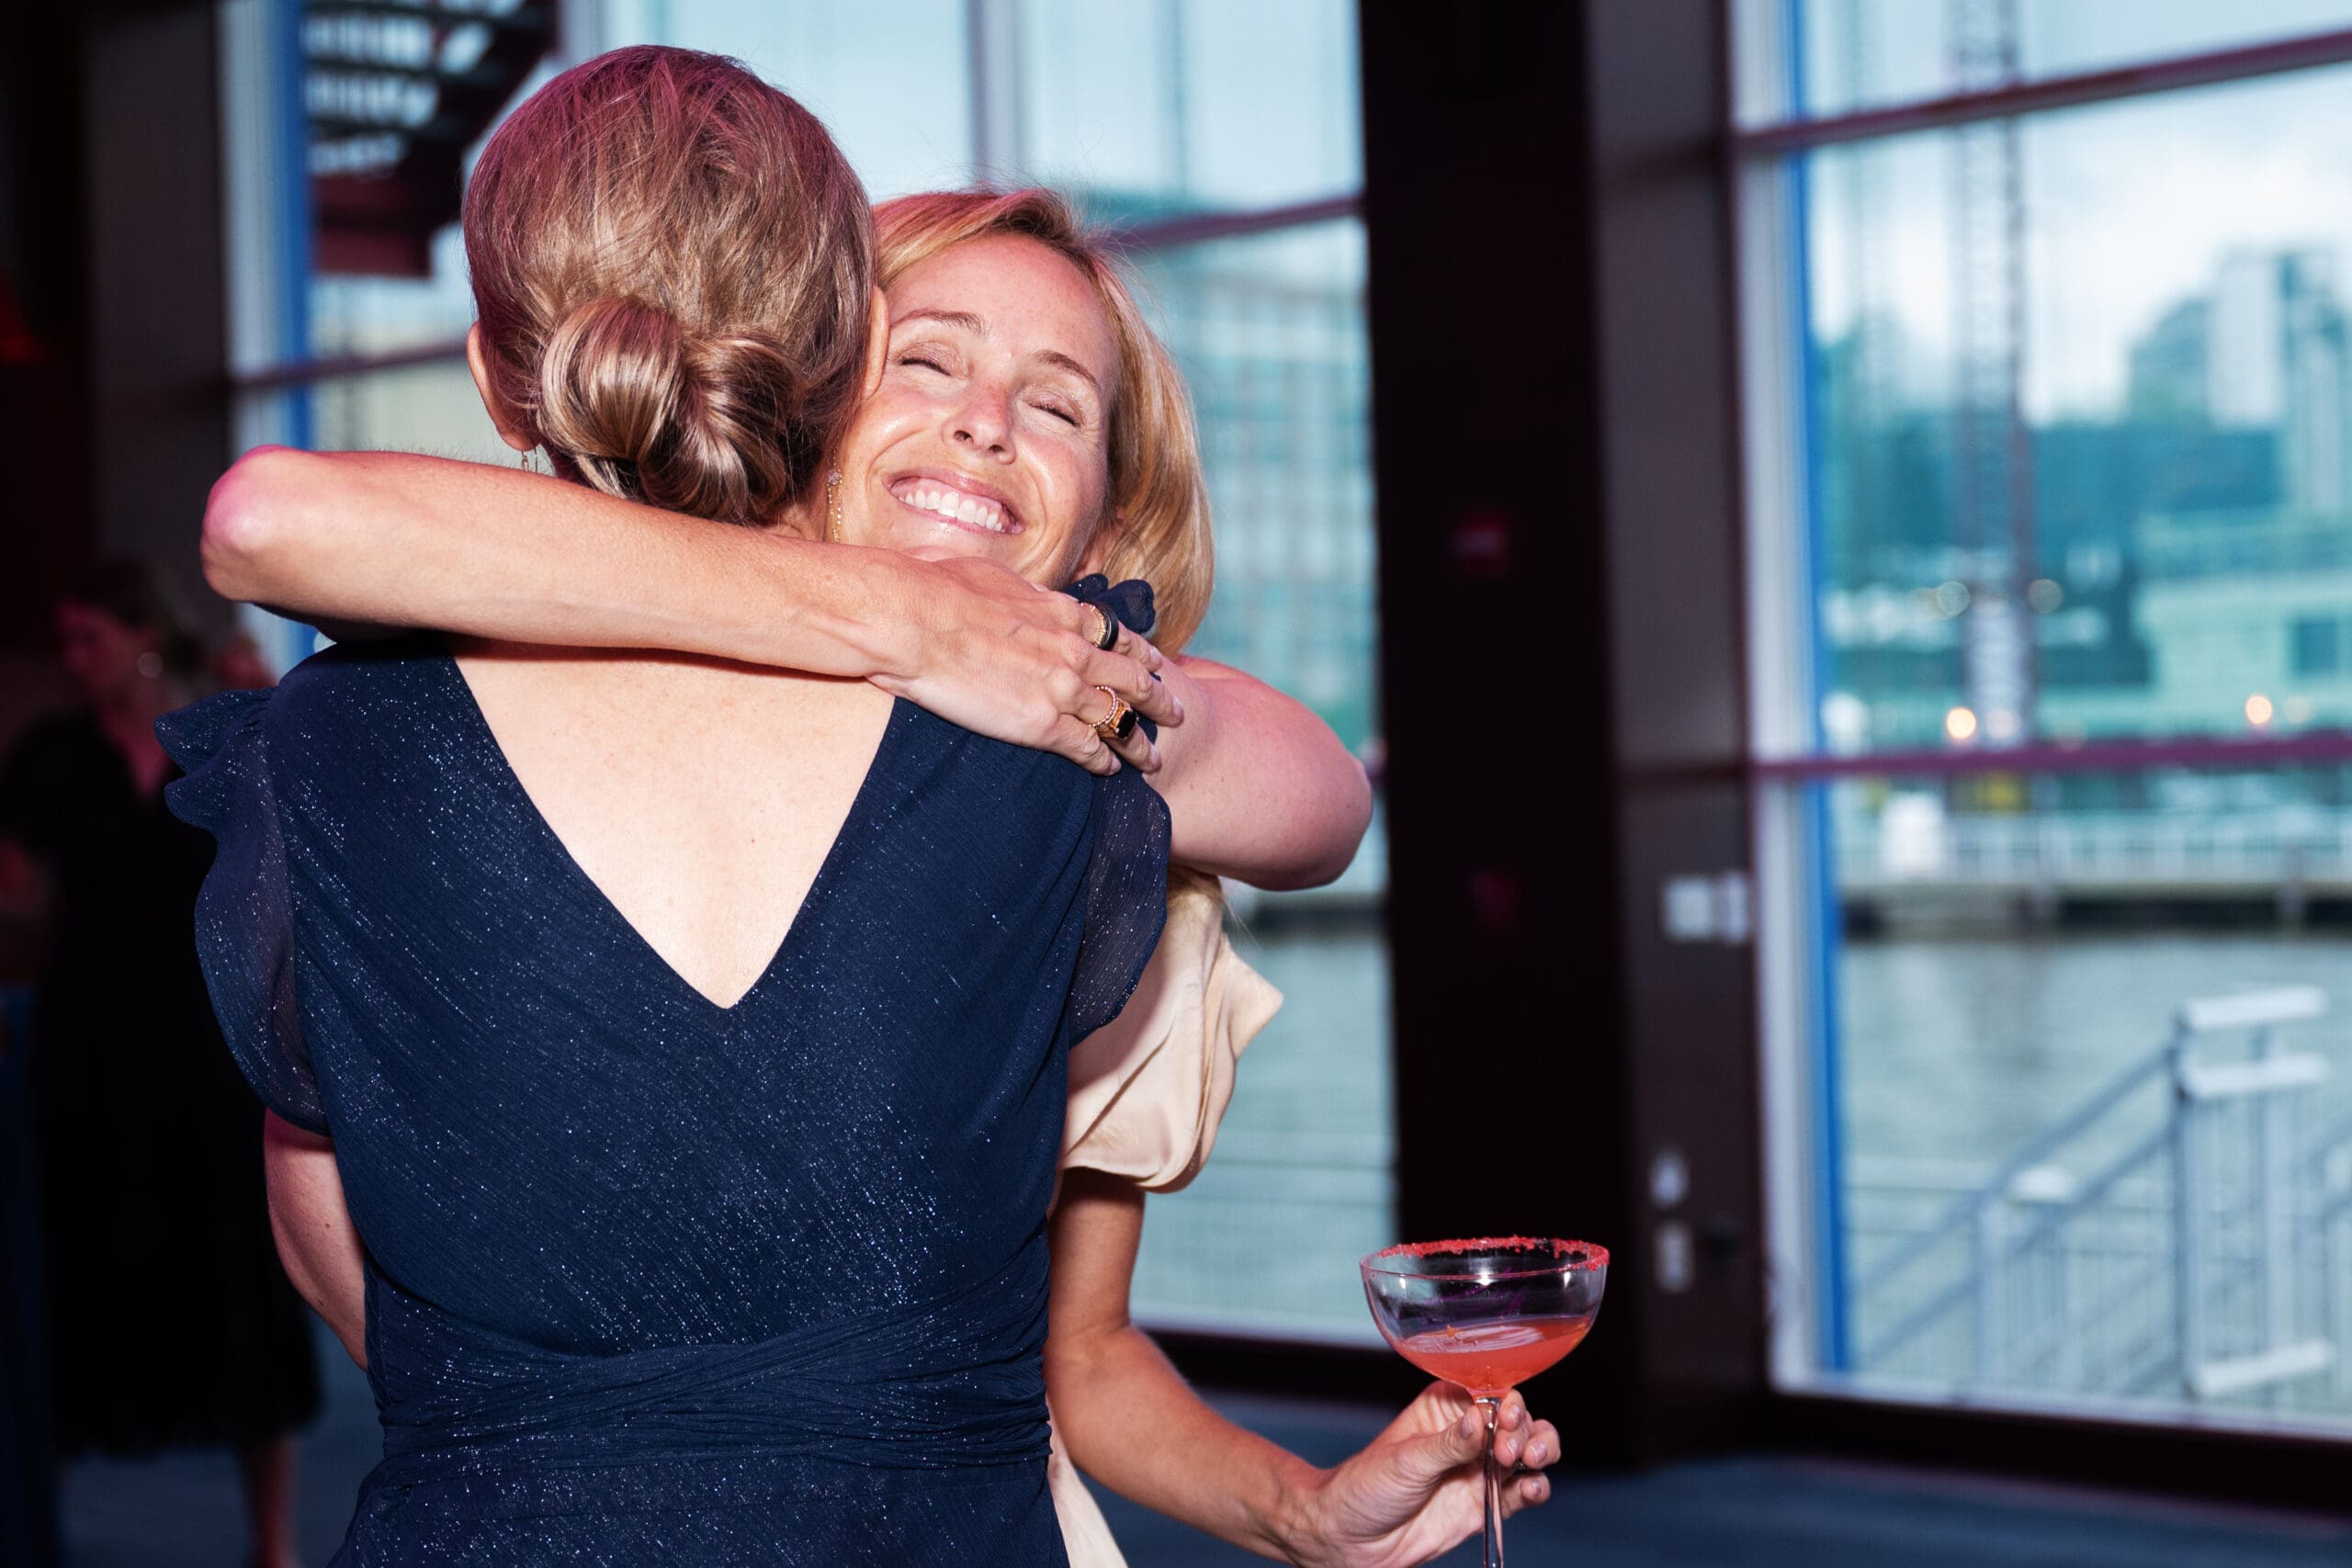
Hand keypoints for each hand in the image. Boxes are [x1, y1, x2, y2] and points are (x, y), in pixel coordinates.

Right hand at [876, 553, 1181, 774]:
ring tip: (1153, 758)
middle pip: (1133, 678)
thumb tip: (1014, 595)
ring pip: (1119, 719)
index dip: (1142, 652)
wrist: (912, 619)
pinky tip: (1111, 771)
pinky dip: (1104, 761)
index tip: (1157, 664)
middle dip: (1160, 698)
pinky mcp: (1042, 724)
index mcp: (1061, 612)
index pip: (1117, 635)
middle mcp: (1073, 650)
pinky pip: (1087, 748)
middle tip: (1177, 713)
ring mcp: (1062, 688)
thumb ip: (1020, 595)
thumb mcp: (994, 579)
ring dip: (1139, 742)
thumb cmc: (935, 590)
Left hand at [1288, 1382, 1558, 1567]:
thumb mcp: (1406, 1459)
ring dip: (1540, 1451)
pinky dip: (1536, 1488)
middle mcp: (1468, 1433)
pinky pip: (1523, 1492)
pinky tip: (1532, 1488)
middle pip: (1517, 1420)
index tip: (1507, 1416)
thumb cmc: (1365, 1487)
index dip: (1507, 1401)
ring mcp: (1480, 1468)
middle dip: (1524, 1429)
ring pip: (1528, 1451)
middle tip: (1509, 1449)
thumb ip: (1448, 1443)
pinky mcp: (1486, 1503)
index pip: (1490, 1392)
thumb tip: (1481, 1418)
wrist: (1352, 1539)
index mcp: (1445, 1406)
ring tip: (1529, 1461)